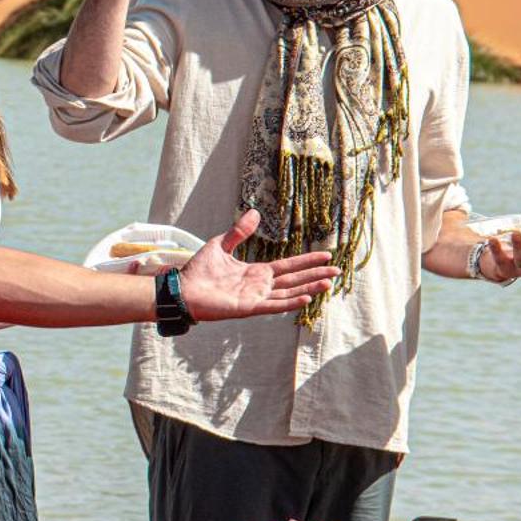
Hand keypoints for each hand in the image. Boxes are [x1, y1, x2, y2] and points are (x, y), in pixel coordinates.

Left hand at [177, 210, 340, 320]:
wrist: (183, 289)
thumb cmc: (199, 270)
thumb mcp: (221, 245)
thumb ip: (239, 232)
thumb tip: (255, 213)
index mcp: (257, 272)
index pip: (289, 266)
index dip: (307, 260)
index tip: (326, 255)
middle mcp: (261, 286)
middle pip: (295, 279)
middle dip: (316, 274)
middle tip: (338, 271)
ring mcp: (256, 298)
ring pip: (289, 293)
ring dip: (309, 288)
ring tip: (329, 283)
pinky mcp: (249, 308)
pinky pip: (274, 305)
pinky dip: (290, 302)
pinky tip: (307, 297)